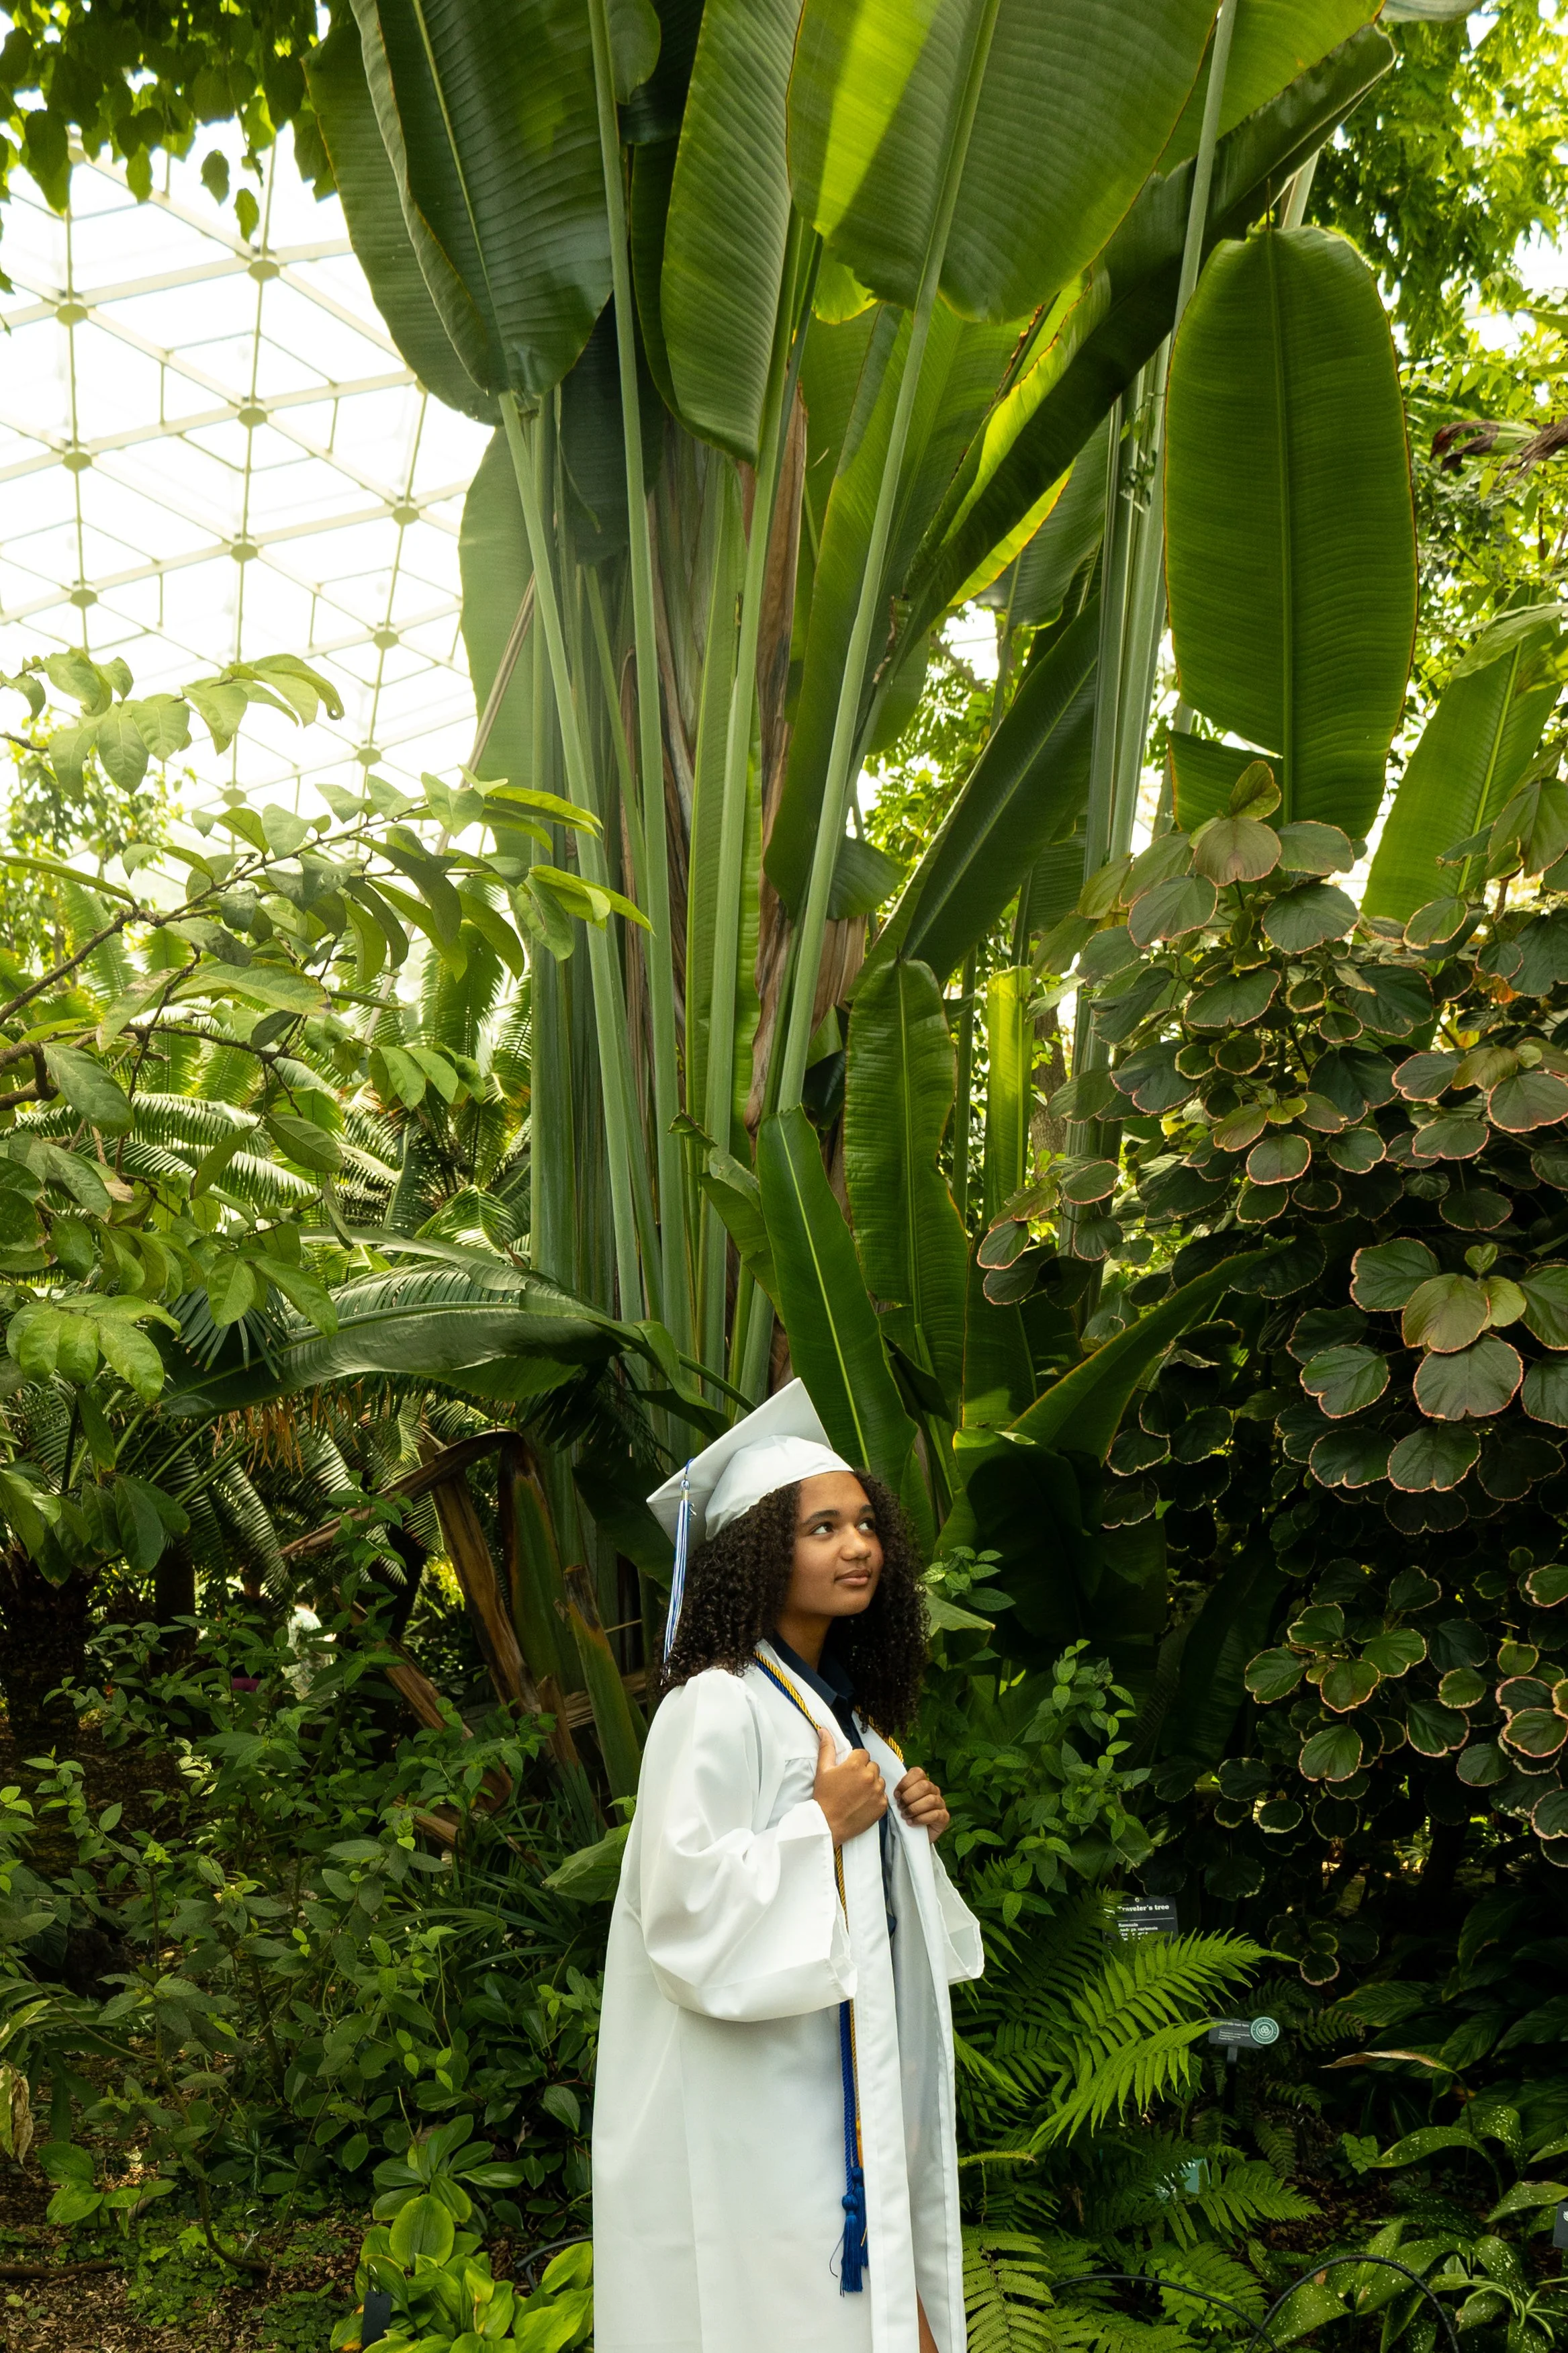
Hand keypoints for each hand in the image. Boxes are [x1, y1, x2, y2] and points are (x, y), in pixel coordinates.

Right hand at [812, 1724, 886, 1846]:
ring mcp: (878, 1791)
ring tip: (858, 1793)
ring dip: (872, 1784)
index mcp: (856, 1765)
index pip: (863, 1754)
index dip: (855, 1761)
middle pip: (872, 1766)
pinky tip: (863, 1803)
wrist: (827, 1824)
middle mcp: (870, 1776)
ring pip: (879, 1780)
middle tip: (852, 1783)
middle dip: (864, 1771)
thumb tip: (824, 1730)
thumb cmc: (824, 1796)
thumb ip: (827, 1748)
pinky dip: (876, 1798)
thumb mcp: (823, 1770)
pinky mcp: (882, 1806)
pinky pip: (883, 1795)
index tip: (848, 1770)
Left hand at [895, 1765, 949, 1841]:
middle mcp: (934, 1790)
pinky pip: (935, 1815)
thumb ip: (899, 1792)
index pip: (918, 1773)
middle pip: (924, 1785)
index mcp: (923, 1782)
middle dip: (909, 1797)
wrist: (914, 1836)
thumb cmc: (906, 1815)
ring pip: (930, 1800)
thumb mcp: (901, 1802)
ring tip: (904, 1815)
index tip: (896, 1795)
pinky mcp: (944, 1817)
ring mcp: (941, 1803)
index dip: (905, 1783)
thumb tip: (889, 1788)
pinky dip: (920, 1819)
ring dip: (914, 1808)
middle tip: (900, 1807)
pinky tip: (911, 1823)